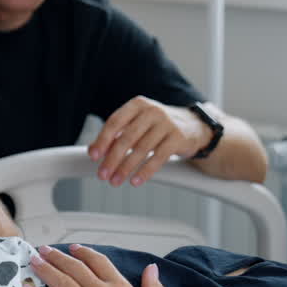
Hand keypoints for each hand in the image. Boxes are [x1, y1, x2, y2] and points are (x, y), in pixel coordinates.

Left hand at [24, 244, 171, 286]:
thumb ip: (153, 286)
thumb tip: (151, 268)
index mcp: (120, 286)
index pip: (98, 262)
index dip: (84, 253)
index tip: (73, 248)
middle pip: (75, 269)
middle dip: (58, 258)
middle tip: (44, 250)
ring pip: (62, 283)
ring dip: (46, 270)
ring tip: (33, 261)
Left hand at [88, 96, 208, 186]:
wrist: (193, 126)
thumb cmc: (157, 126)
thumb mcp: (137, 124)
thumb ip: (116, 135)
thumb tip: (93, 151)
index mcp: (137, 105)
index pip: (115, 121)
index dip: (103, 140)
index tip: (94, 156)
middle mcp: (152, 111)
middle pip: (127, 137)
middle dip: (112, 158)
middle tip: (103, 175)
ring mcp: (167, 124)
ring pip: (142, 149)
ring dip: (126, 168)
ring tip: (116, 180)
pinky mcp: (178, 138)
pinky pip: (159, 158)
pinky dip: (145, 171)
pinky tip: (136, 181)